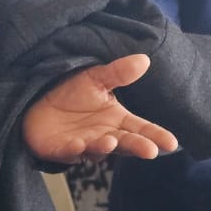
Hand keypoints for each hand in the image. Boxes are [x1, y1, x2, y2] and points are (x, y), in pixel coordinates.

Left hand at [22, 53, 178, 163]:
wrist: (37, 101)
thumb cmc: (71, 93)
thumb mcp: (95, 79)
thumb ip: (118, 73)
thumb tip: (144, 59)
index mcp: (115, 120)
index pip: (140, 128)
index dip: (156, 136)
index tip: (172, 143)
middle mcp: (103, 136)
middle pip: (124, 143)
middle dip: (137, 147)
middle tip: (150, 150)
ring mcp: (83, 145)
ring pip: (97, 149)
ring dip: (104, 147)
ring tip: (111, 141)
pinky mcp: (60, 149)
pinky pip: (68, 152)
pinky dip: (73, 150)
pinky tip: (78, 145)